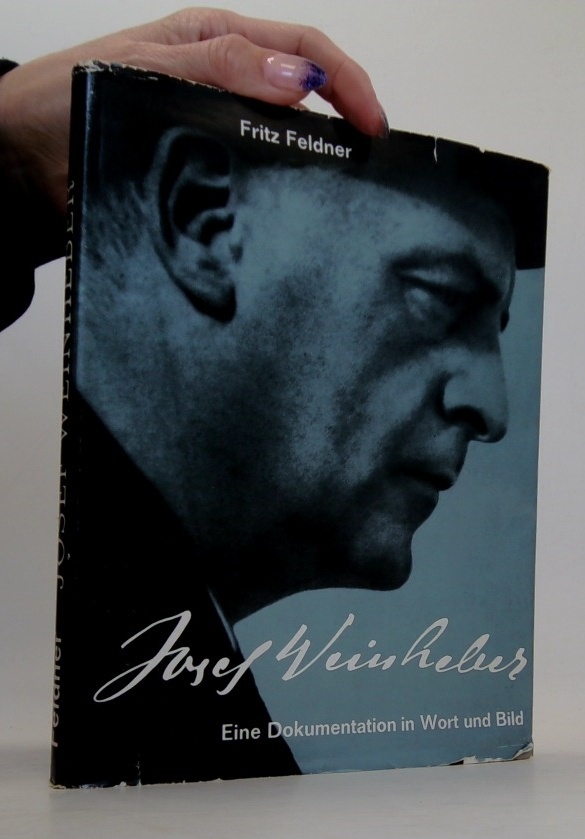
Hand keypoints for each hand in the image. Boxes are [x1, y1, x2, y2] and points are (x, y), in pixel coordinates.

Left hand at [0, 8, 383, 214]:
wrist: (19, 162)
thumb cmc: (63, 98)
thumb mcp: (142, 66)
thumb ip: (218, 67)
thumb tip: (298, 76)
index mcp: (213, 43)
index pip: (302, 48)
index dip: (346, 80)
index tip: (372, 122)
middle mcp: (220, 87)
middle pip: (303, 95)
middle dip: (344, 118)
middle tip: (369, 157)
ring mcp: (213, 134)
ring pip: (280, 143)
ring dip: (313, 160)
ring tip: (341, 186)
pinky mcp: (200, 178)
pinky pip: (249, 184)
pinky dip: (275, 194)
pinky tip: (287, 211)